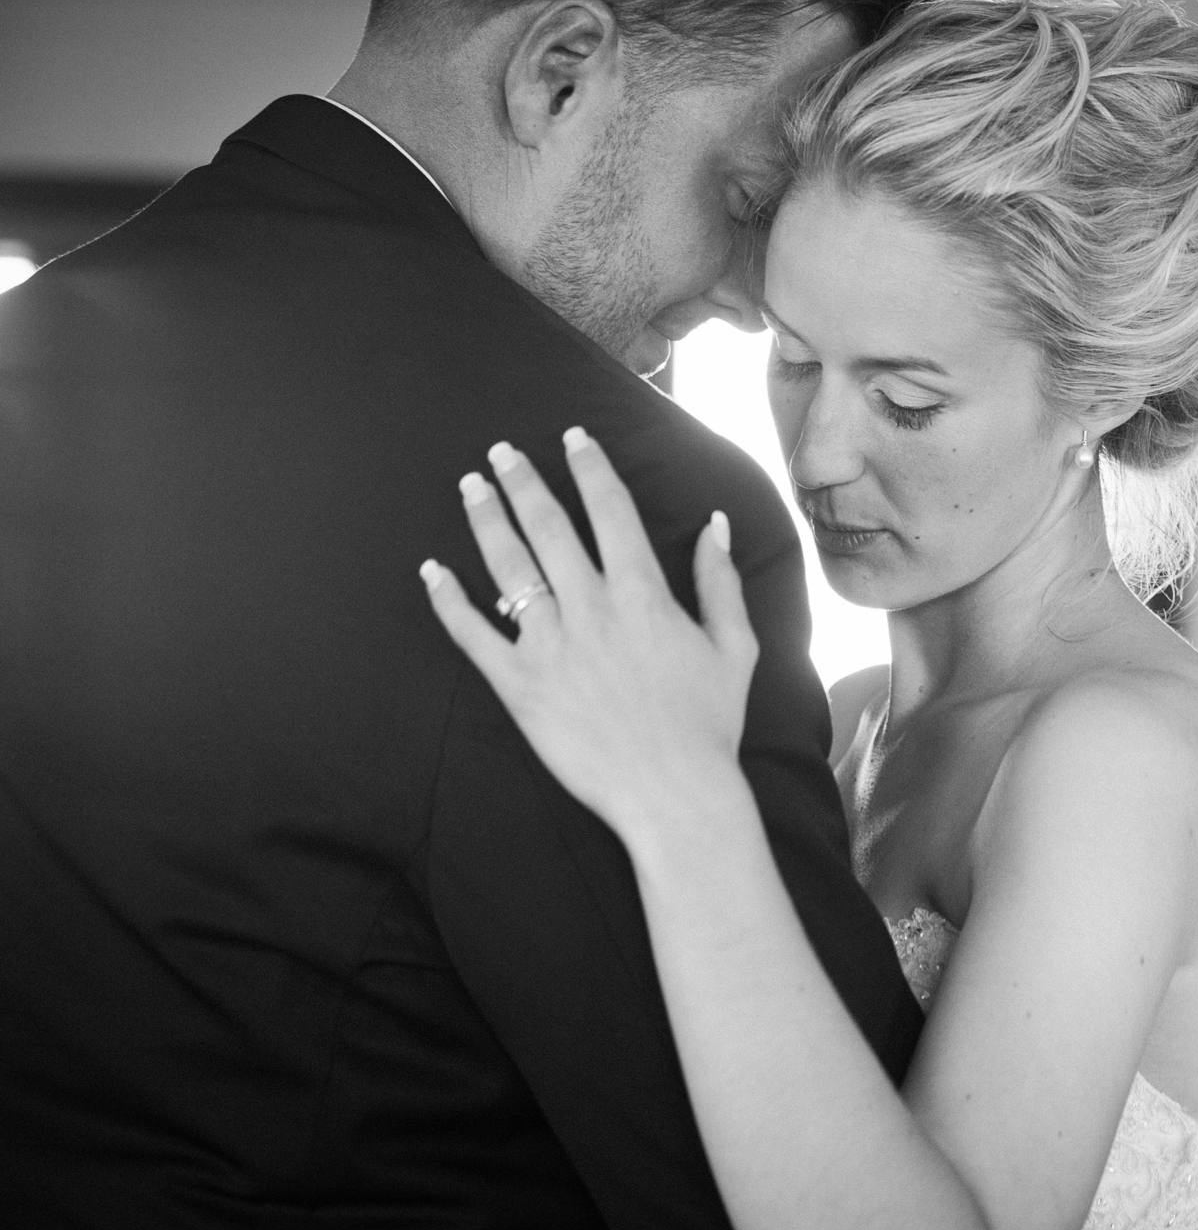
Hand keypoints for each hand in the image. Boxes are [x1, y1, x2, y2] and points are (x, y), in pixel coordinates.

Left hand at [419, 427, 758, 845]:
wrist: (673, 792)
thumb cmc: (708, 723)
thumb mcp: (734, 646)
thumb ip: (720, 581)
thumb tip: (717, 525)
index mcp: (642, 594)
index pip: (610, 511)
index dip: (590, 468)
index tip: (573, 438)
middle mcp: (590, 608)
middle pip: (548, 527)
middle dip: (522, 482)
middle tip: (500, 451)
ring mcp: (549, 646)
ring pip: (507, 568)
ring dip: (485, 521)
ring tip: (469, 486)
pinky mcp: (518, 685)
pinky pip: (473, 635)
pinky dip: (448, 601)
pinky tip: (432, 571)